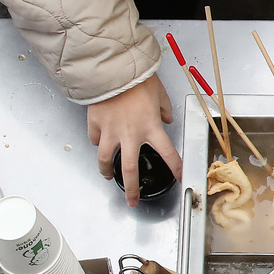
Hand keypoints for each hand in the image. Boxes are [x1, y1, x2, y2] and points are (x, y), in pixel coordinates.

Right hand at [87, 75, 181, 206]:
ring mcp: (110, 131)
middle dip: (131, 189)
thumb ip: (165, 109)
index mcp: (151, 127)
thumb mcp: (160, 94)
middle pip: (130, 170)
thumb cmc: (138, 80)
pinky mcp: (95, 124)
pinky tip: (100, 143)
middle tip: (132, 202)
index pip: (168, 153)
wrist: (112, 71)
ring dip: (106, 171)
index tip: (179, 177)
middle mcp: (131, 134)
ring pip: (106, 160)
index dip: (175, 167)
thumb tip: (168, 118)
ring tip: (108, 176)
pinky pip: (95, 139)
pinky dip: (97, 143)